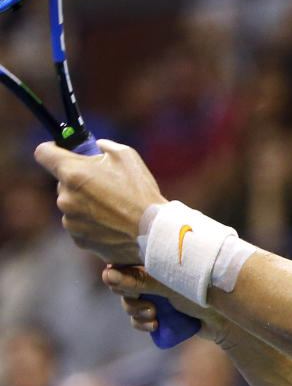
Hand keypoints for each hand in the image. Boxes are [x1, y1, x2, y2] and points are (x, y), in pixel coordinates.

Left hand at [35, 139, 167, 264]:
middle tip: (105, 184)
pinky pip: (80, 225)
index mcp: (72, 173)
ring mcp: (70, 221)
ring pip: (71, 205)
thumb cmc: (141, 192)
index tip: (64, 153)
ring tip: (114, 207)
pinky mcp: (79, 239)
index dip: (53, 150)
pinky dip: (93, 223)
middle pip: (62, 182)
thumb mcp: (127, 156)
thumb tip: (96, 146)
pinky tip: (113, 223)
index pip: (43, 153)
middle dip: (79, 181)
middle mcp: (64, 197)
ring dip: (86, 204)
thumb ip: (104, 146)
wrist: (153, 231)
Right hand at [102, 265, 233, 345]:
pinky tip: (153, 326)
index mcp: (158, 258)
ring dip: (136, 313)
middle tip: (147, 308)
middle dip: (130, 300)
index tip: (120, 286)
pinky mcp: (162, 309)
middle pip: (124, 285)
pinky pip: (140, 318)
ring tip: (153, 318)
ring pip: (131, 303)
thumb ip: (139, 280)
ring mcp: (158, 292)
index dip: (117, 276)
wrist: (226, 318)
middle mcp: (156, 273)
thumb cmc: (202, 292)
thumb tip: (106, 275)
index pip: (125, 262)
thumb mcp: (169, 284)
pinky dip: (142, 323)